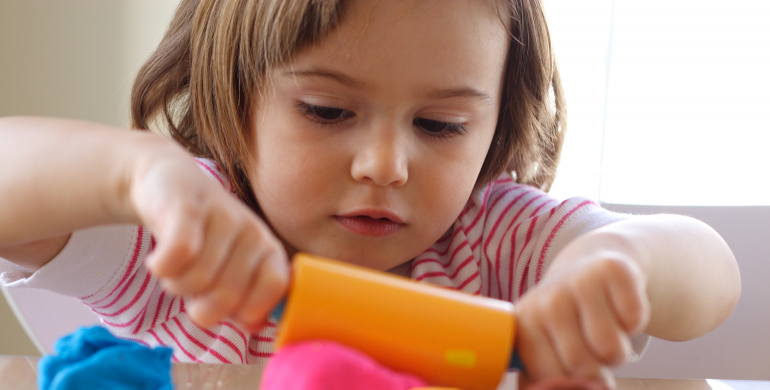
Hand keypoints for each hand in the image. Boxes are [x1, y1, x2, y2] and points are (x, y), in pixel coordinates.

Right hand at [126, 139, 288, 330]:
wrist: (168, 183)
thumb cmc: (205, 237)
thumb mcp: (231, 268)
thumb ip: (245, 301)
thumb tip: (255, 326)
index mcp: (268, 250)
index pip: (274, 289)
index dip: (246, 310)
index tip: (227, 310)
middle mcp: (252, 231)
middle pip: (227, 297)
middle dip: (200, 305)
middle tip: (192, 287)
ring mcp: (222, 216)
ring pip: (196, 280)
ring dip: (175, 284)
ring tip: (176, 268)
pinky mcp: (187, 208)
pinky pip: (177, 256)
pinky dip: (161, 268)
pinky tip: (158, 259)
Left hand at [514, 251, 649, 387]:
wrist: (589, 269)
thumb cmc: (566, 320)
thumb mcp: (544, 345)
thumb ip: (542, 377)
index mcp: (525, 325)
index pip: (550, 378)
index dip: (571, 384)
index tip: (573, 372)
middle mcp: (547, 301)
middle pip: (581, 366)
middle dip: (596, 369)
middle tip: (591, 348)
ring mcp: (578, 282)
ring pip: (610, 349)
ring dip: (617, 351)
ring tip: (604, 332)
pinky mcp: (612, 270)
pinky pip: (634, 320)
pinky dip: (634, 324)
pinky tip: (617, 309)